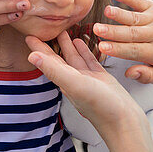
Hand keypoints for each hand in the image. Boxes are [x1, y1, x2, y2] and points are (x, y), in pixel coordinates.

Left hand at [27, 32, 152, 151]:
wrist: (124, 122)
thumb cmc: (101, 106)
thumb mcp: (75, 84)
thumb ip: (54, 70)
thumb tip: (31, 57)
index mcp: (64, 81)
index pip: (47, 61)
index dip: (38, 48)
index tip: (28, 35)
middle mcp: (74, 80)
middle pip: (58, 58)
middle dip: (50, 44)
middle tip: (43, 28)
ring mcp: (88, 80)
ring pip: (74, 58)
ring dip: (67, 45)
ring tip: (62, 30)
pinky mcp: (101, 79)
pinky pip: (89, 61)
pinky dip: (83, 51)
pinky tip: (81, 42)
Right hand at [93, 0, 152, 83]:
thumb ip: (146, 75)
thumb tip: (130, 72)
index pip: (134, 51)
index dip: (118, 49)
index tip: (103, 47)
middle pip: (132, 33)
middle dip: (113, 31)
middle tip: (97, 30)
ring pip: (135, 17)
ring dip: (119, 13)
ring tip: (106, 11)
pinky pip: (140, 1)